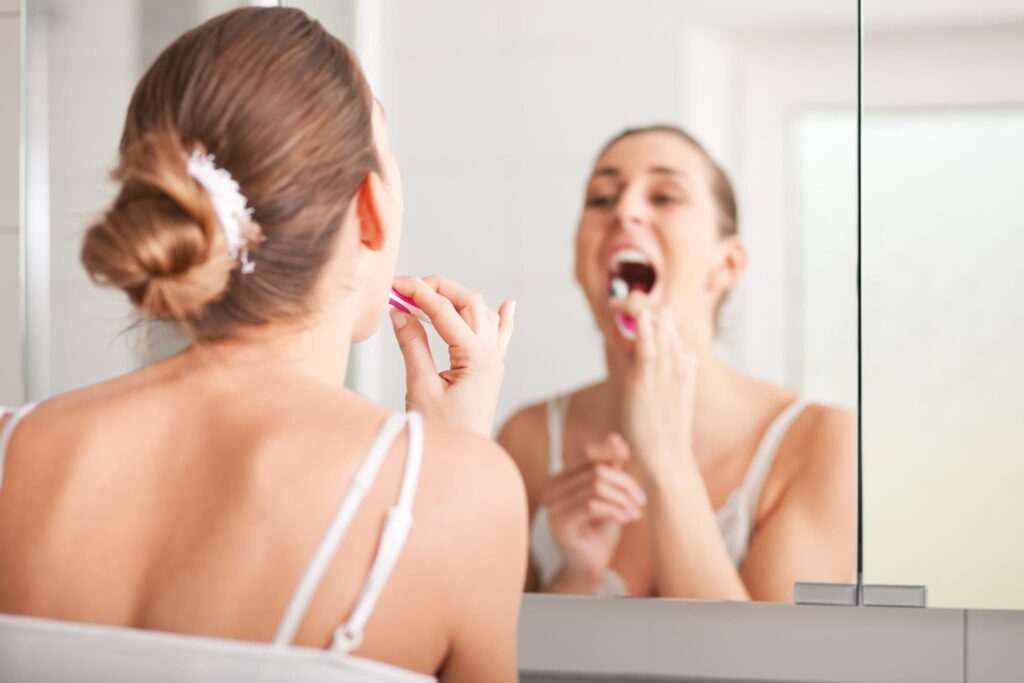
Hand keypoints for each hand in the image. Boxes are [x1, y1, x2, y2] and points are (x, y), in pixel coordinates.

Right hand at [390, 275, 513, 436]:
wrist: (462, 465)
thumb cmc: (443, 435)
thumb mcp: (421, 388)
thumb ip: (413, 346)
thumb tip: (401, 313)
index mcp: (476, 358)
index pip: (445, 311)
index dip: (418, 293)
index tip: (395, 285)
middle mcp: (490, 356)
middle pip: (469, 302)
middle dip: (438, 288)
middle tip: (406, 288)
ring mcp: (494, 362)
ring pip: (483, 313)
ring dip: (457, 298)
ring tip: (428, 295)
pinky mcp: (490, 372)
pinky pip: (501, 337)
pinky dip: (501, 317)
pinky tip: (507, 305)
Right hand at [541, 433, 645, 592]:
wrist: (589, 565)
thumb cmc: (600, 528)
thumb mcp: (609, 494)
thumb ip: (610, 469)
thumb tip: (616, 438)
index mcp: (562, 477)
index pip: (587, 453)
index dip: (610, 452)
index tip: (629, 460)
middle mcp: (552, 489)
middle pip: (597, 471)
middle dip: (625, 483)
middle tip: (641, 500)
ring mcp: (553, 507)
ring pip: (596, 487)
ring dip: (623, 499)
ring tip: (636, 511)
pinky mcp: (560, 525)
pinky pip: (592, 506)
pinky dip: (615, 510)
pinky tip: (627, 518)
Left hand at [610, 292, 697, 483]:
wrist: (667, 457)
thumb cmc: (664, 431)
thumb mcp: (669, 396)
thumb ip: (660, 374)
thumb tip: (640, 359)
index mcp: (686, 365)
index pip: (672, 327)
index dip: (653, 312)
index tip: (634, 309)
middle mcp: (679, 363)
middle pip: (666, 319)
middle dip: (644, 304)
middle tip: (621, 300)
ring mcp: (666, 370)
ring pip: (658, 327)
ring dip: (638, 308)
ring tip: (617, 301)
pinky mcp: (647, 380)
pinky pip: (647, 345)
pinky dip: (641, 327)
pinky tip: (632, 314)